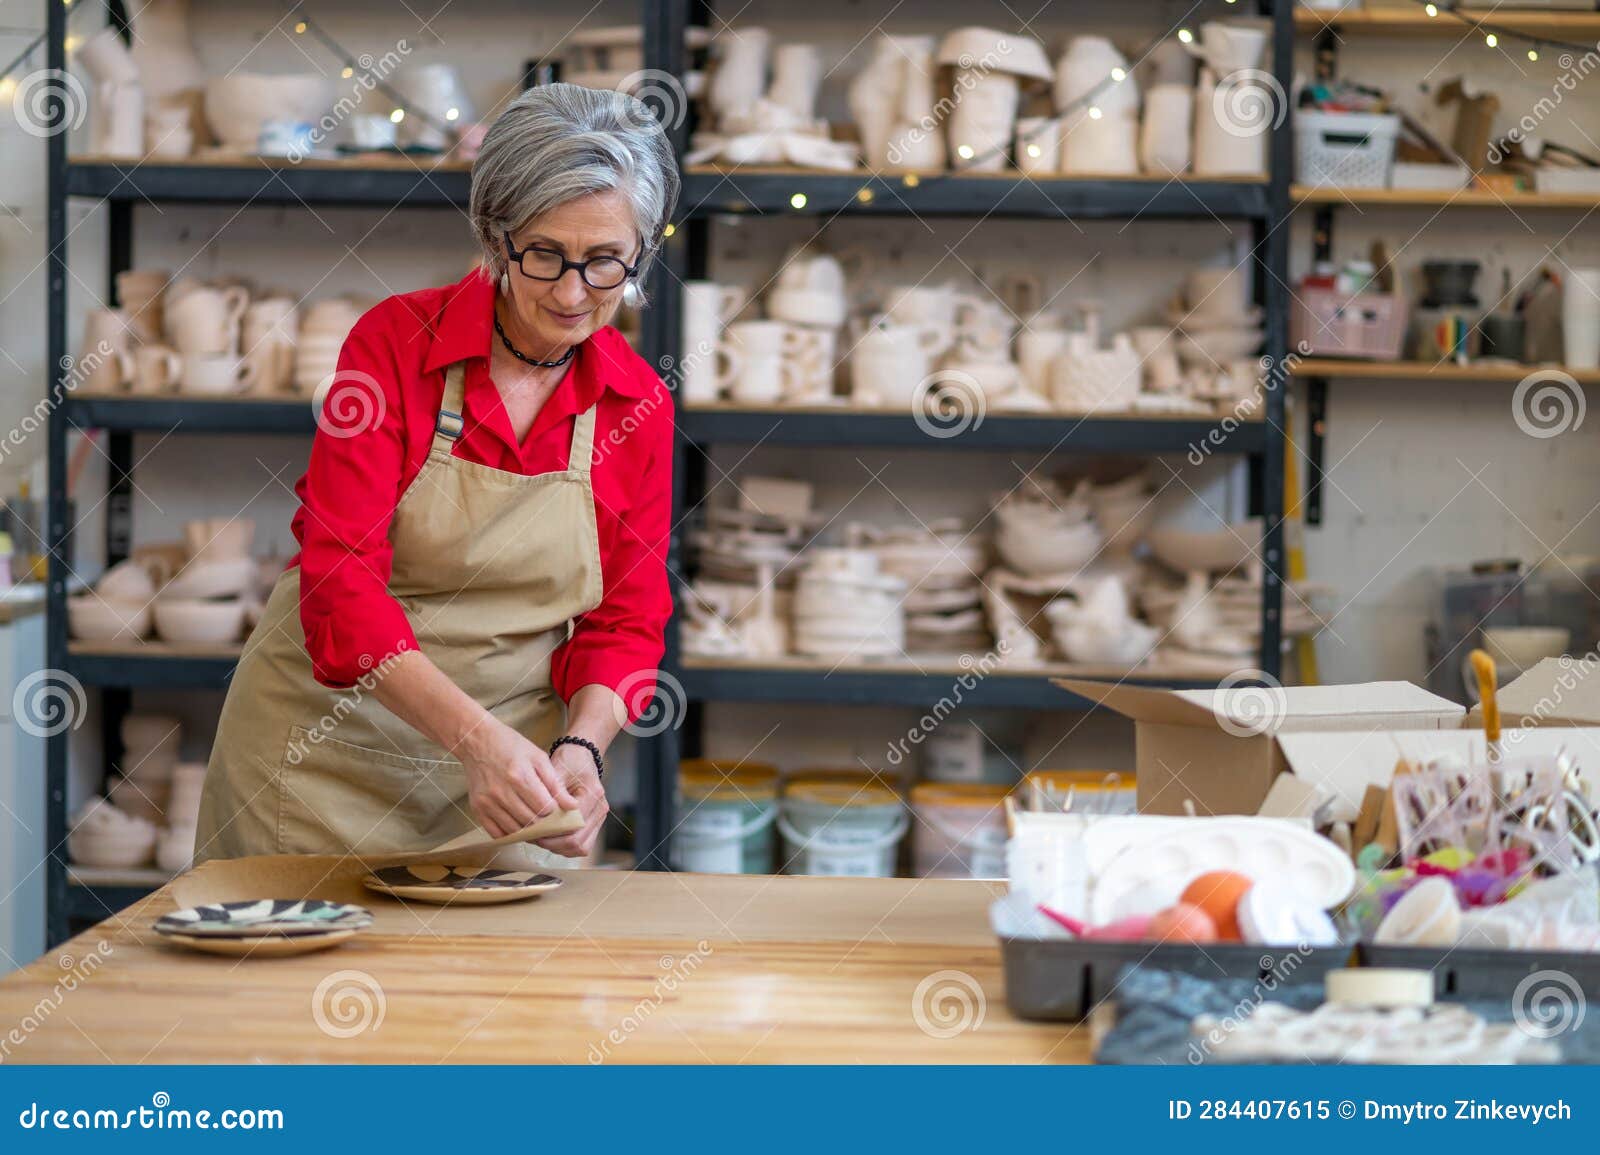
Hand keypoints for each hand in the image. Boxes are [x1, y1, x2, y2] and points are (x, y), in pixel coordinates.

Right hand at [458, 720, 577, 838]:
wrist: (477, 742)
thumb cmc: (510, 746)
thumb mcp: (538, 758)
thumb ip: (555, 783)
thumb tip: (572, 806)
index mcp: (519, 776)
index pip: (545, 808)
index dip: (555, 812)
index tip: (558, 810)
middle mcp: (501, 792)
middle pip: (531, 821)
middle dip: (544, 824)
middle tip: (549, 820)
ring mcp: (487, 802)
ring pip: (516, 831)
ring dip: (529, 832)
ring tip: (536, 823)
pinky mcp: (477, 809)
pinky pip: (497, 834)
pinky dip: (511, 835)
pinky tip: (519, 826)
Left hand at [534, 741, 608, 858]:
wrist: (581, 757)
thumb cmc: (569, 761)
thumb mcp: (557, 770)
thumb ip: (553, 792)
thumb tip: (545, 815)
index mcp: (593, 794)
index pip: (573, 824)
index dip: (552, 832)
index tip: (534, 830)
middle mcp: (600, 809)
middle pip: (577, 841)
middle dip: (553, 843)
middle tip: (533, 837)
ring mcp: (599, 818)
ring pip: (580, 847)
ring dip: (559, 848)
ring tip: (541, 839)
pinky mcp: (593, 824)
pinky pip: (581, 845)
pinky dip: (565, 847)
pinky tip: (550, 839)